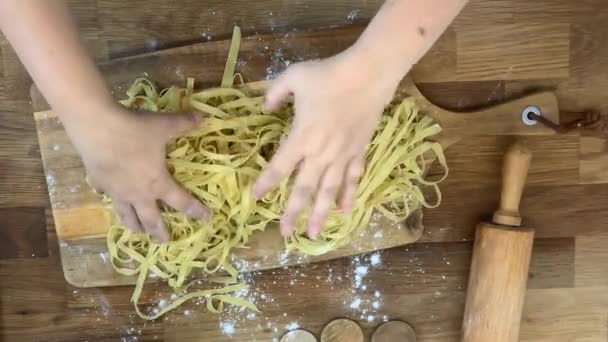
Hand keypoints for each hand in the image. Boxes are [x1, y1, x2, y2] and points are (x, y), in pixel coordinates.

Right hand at [64, 103, 210, 241]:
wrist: (96, 126)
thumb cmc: (135, 130)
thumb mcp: (164, 125)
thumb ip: (184, 123)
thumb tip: (203, 117)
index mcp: (157, 183)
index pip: (181, 202)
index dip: (195, 211)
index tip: (206, 219)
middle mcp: (137, 193)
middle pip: (150, 219)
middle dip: (158, 231)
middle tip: (164, 241)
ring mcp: (115, 190)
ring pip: (125, 214)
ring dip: (133, 224)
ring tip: (136, 231)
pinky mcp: (97, 181)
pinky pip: (105, 194)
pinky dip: (108, 197)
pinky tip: (106, 196)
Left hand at [253, 51, 400, 238]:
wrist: (367, 75)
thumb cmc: (328, 75)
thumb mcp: (293, 77)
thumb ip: (274, 94)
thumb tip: (264, 107)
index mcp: (301, 137)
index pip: (279, 167)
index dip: (265, 184)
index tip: (254, 198)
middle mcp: (320, 154)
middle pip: (303, 189)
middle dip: (292, 212)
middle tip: (284, 233)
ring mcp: (342, 156)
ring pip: (329, 191)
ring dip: (320, 214)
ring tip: (313, 235)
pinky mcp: (359, 152)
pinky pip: (352, 179)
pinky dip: (348, 195)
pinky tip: (344, 211)